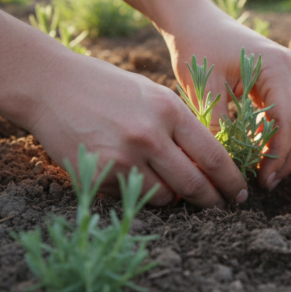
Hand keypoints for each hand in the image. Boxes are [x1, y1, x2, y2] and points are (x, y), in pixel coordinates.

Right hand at [25, 50, 247, 208]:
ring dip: (173, 198)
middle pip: (194, 184)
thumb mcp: (154, 96)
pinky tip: (136, 178)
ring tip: (171, 187)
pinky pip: (133, 197)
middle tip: (219, 206)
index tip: (238, 191)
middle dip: (211, 200)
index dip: (229, 179)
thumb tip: (208, 165)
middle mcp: (150, 135)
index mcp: (169, 110)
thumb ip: (181, 127)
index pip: (212, 156)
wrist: (52, 85)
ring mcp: (124, 157)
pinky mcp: (100, 174)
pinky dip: (141, 194)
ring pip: (165, 197)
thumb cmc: (108, 88)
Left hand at [163, 4, 290, 191]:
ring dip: (285, 148)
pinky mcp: (280, 78)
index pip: (288, 120)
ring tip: (264, 174)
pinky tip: (259, 152)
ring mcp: (289, 72)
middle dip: (287, 157)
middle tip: (266, 184)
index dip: (278, 154)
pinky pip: (288, 112)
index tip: (263, 181)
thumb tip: (224, 167)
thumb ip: (218, 127)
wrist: (193, 19)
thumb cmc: (196, 48)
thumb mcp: (204, 89)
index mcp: (277, 67)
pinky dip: (278, 134)